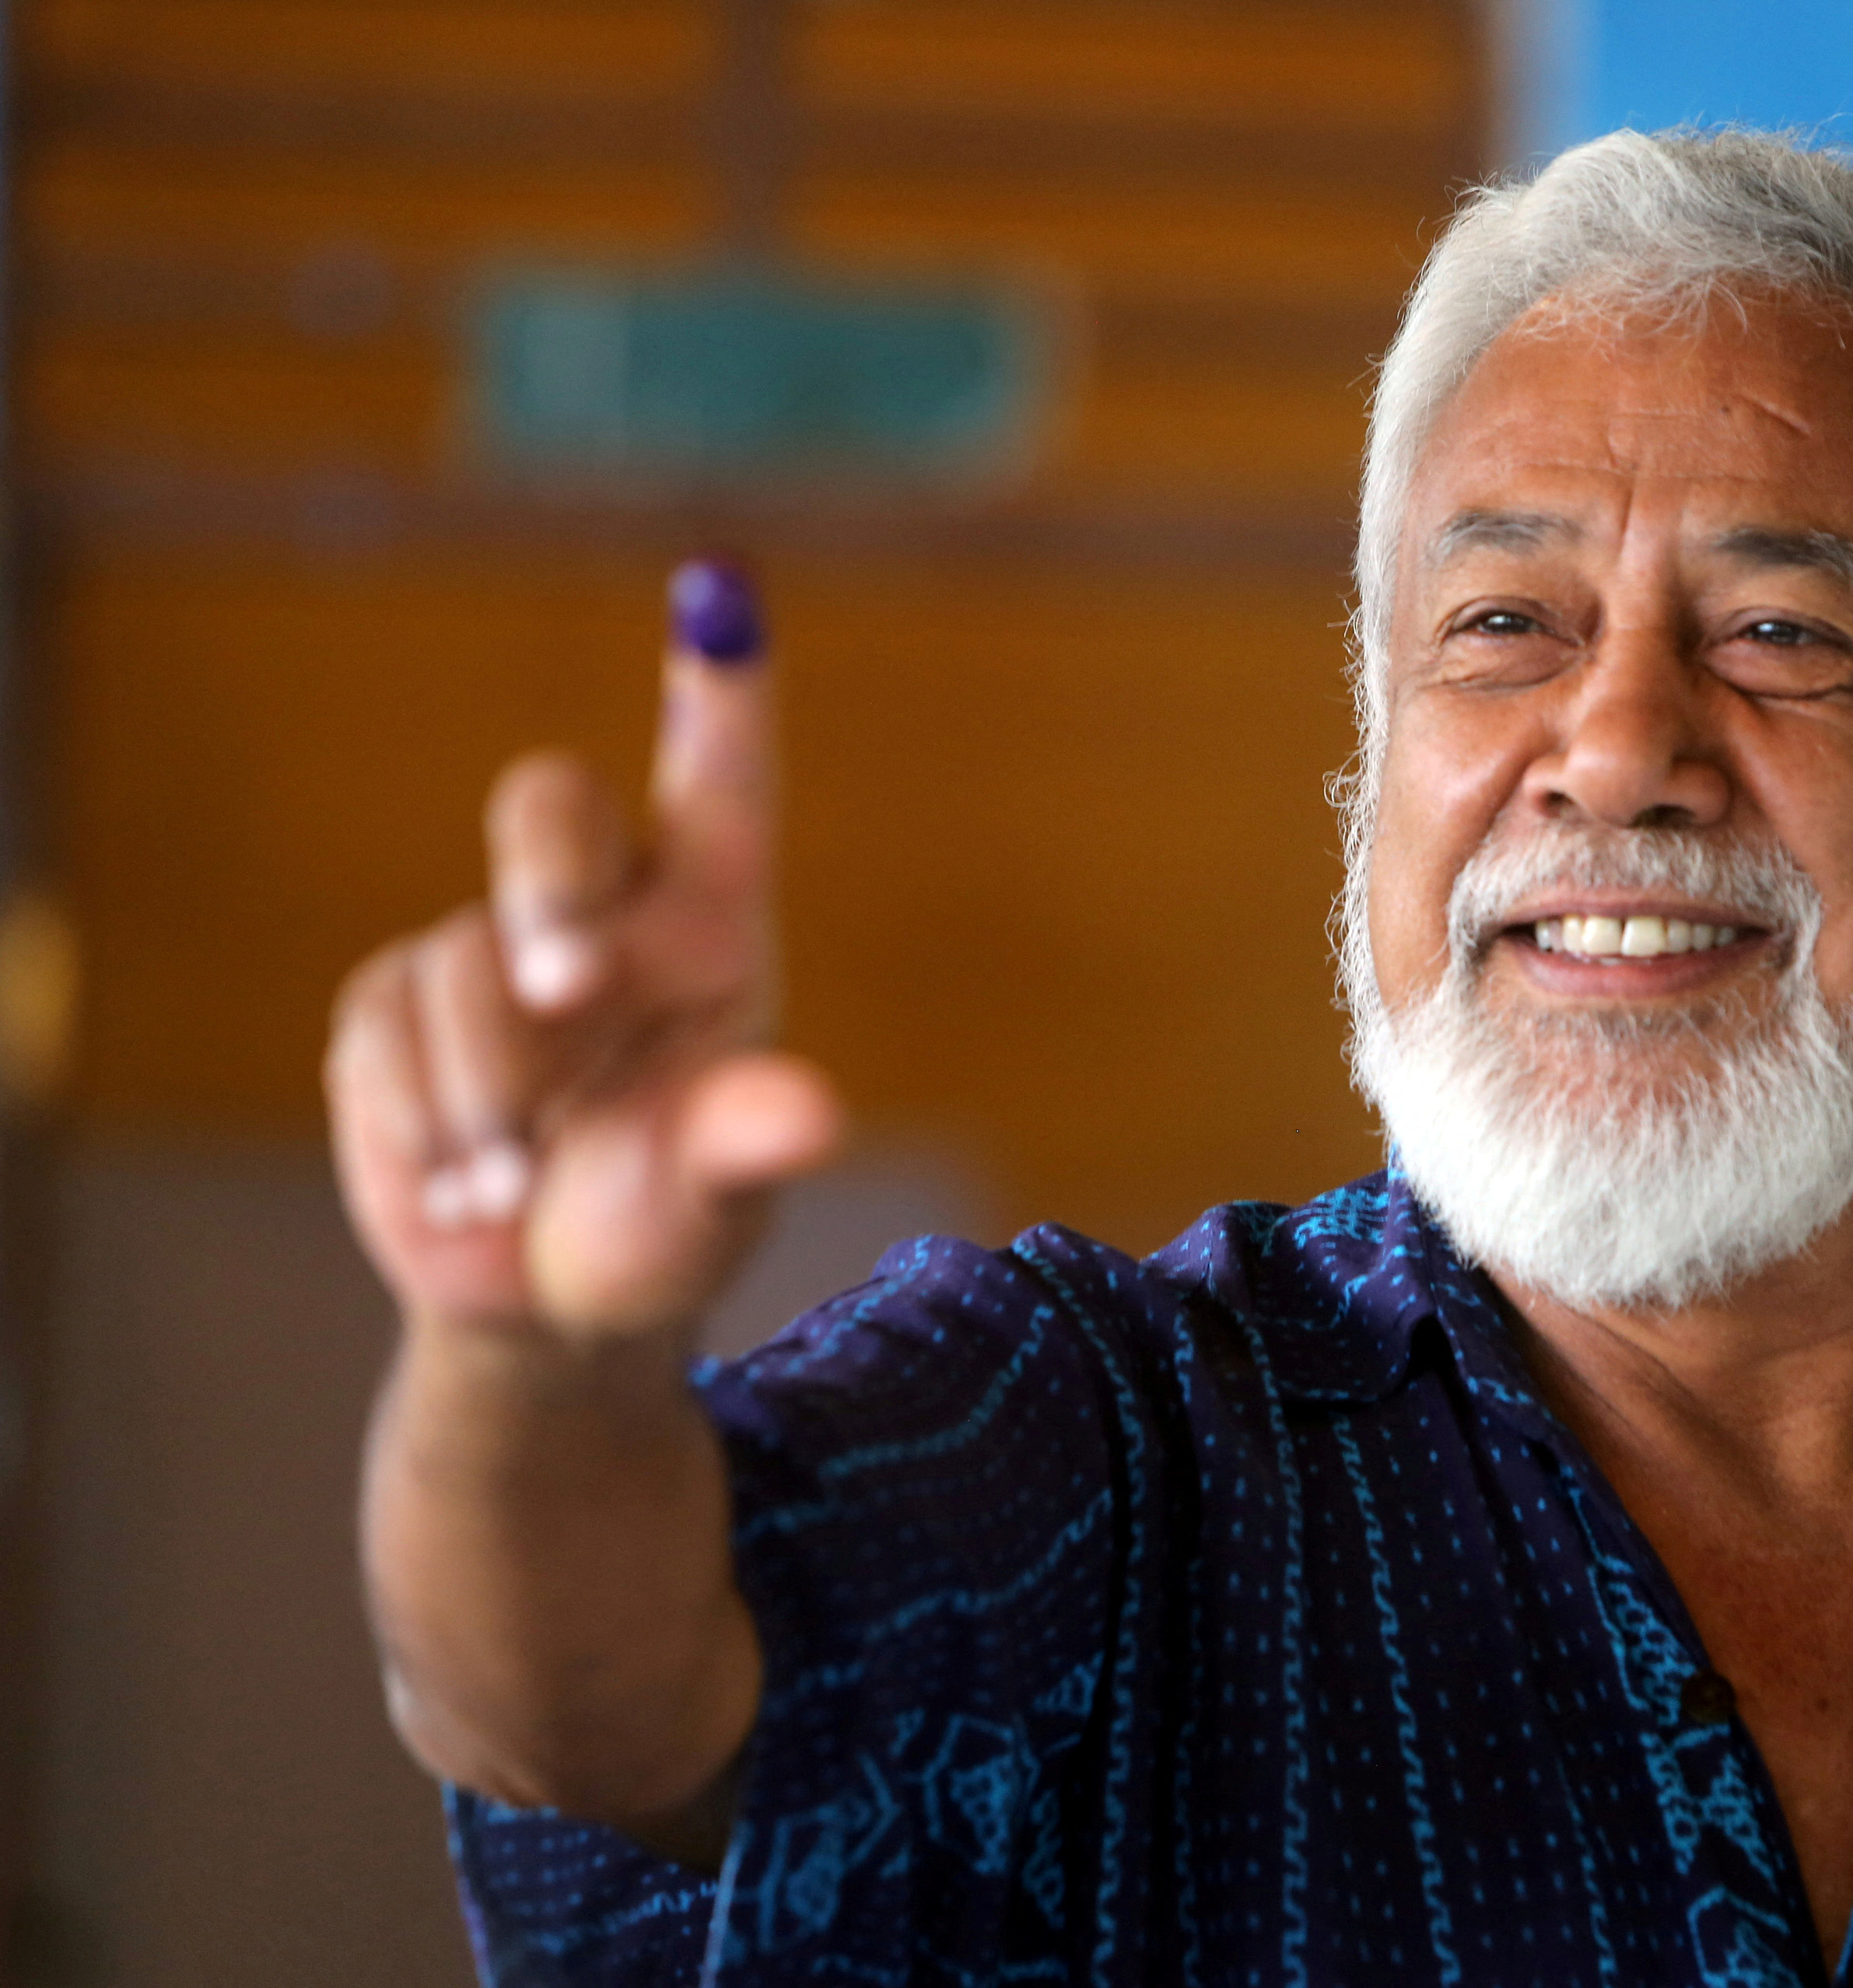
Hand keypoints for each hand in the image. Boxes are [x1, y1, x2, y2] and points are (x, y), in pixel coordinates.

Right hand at [326, 559, 844, 1340]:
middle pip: (551, 808)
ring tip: (521, 1183)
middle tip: (568, 990)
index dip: (720, 684)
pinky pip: (388, 1032)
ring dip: (493, 1092)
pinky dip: (427, 1123)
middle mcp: (603, 913)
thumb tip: (808, 1115)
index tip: (722, 582)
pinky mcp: (393, 1005)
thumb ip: (746, 1148)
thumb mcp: (715, 1202)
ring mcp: (488, 952)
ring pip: (465, 963)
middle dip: (548, 885)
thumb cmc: (663, 1229)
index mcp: (711, 928)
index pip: (720, 783)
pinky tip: (466, 1182)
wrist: (546, 1305)